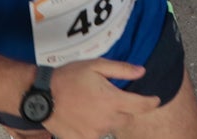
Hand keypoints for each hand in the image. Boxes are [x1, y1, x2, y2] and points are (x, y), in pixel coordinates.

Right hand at [45, 59, 160, 138]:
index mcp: (112, 100)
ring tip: (91, 106)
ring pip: (111, 127)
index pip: (142, 106)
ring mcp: (94, 133)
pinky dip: (94, 128)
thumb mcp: (95, 66)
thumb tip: (141, 72)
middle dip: (124, 109)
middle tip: (108, 97)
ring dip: (108, 118)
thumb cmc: (68, 77)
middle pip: (127, 118)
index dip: (151, 102)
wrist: (41, 96)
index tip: (155, 100)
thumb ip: (121, 69)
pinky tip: (83, 117)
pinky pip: (96, 136)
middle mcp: (107, 120)